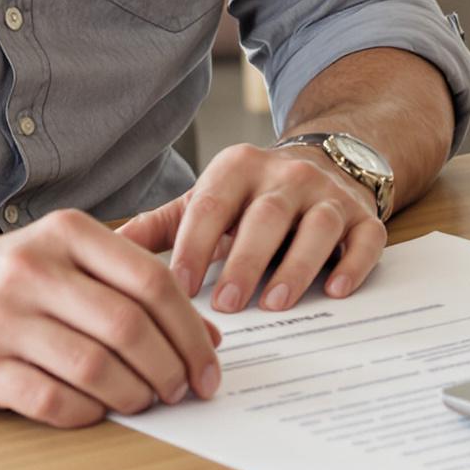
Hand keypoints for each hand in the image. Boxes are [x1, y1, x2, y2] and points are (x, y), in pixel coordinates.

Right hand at [0, 209, 222, 428]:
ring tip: (147, 401)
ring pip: (95, 367)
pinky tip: (100, 411)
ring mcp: (3, 320)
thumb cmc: (12, 280)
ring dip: (135, 394)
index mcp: (66, 234)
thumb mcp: (68, 258)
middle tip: (185, 389)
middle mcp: (34, 270)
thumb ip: (133, 284)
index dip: (191, 328)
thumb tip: (206, 335)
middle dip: (170, 367)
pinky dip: (89, 413)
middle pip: (128, 326)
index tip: (212, 360)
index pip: (150, 280)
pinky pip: (54, 400)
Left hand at [116, 141, 385, 314]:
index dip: (194, 245)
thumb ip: (161, 226)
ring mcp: (329, 195)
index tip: (177, 286)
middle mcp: (287, 175)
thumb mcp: (206, 201)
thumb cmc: (250, 198)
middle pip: (265, 216)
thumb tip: (105, 251)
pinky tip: (335, 291)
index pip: (213, 205)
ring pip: (316, 227)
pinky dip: (352, 265)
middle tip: (225, 304)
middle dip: (244, 261)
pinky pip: (364, 240)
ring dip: (295, 266)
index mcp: (239, 168)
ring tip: (274, 304)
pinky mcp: (364, 217)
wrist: (323, 164)